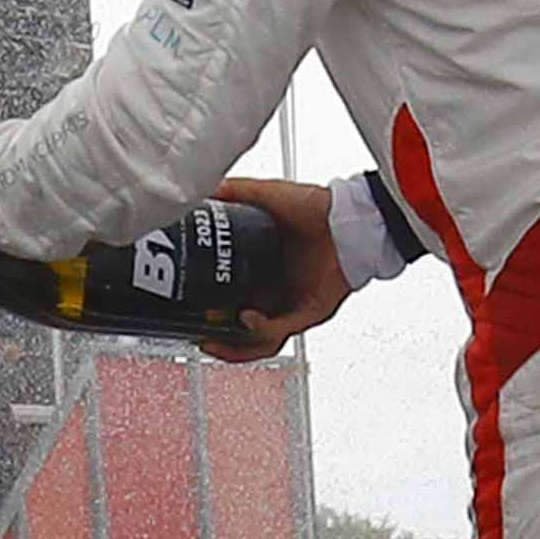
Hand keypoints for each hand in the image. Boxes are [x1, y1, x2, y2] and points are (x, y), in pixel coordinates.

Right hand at [192, 178, 354, 363]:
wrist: (349, 217)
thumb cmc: (319, 208)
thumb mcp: (267, 196)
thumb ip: (235, 192)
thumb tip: (206, 190)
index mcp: (265, 270)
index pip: (233, 300)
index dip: (211, 310)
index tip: (190, 309)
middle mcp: (279, 292)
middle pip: (244, 330)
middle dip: (220, 340)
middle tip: (199, 337)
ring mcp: (294, 305)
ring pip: (262, 340)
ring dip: (238, 347)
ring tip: (216, 341)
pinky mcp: (311, 311)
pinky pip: (284, 330)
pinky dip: (262, 329)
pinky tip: (246, 317)